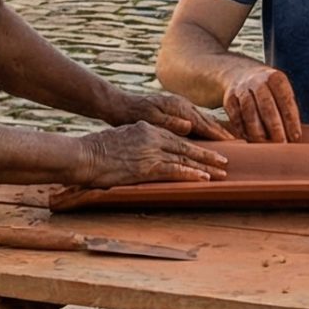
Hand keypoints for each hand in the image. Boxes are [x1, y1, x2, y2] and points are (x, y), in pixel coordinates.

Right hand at [75, 122, 228, 187]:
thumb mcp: (121, 137)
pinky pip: (175, 170)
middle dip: (208, 154)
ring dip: (206, 166)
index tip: (208, 149)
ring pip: (186, 158)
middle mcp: (153, 136)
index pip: (177, 136)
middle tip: (225, 160)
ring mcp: (151, 151)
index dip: (195, 144)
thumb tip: (142, 148)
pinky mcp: (147, 167)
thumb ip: (137, 139)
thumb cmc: (95, 149)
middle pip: (187, 146)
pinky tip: (204, 179)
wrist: (83, 155)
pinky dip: (192, 175)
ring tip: (222, 172)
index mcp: (147, 128)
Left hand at [114, 89, 232, 141]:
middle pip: (207, 120)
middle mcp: (182, 105)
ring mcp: (180, 107)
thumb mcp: (149, 118)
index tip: (231, 143)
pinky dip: (206, 125)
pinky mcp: (176, 110)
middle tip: (239, 142)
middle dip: (222, 131)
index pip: (203, 123)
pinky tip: (209, 131)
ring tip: (229, 137)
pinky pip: (196, 119)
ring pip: (203, 118)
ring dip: (216, 128)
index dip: (217, 134)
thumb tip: (189, 125)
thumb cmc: (133, 113)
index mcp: (178, 108)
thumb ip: (169, 122)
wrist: (119, 105)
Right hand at [220, 65, 303, 142]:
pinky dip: (243, 131)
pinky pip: (236, 117)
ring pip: (249, 113)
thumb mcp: (281, 92)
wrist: (241, 74)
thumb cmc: (269, 91)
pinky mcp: (229, 100)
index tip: (295, 137)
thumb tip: (295, 138)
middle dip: (275, 127)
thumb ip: (288, 110)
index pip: (285, 100)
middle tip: (281, 144)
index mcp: (276, 78)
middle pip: (267, 106)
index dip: (291, 120)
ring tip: (265, 147)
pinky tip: (250, 141)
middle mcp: (258, 81)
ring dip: (258, 132)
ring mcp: (241, 90)